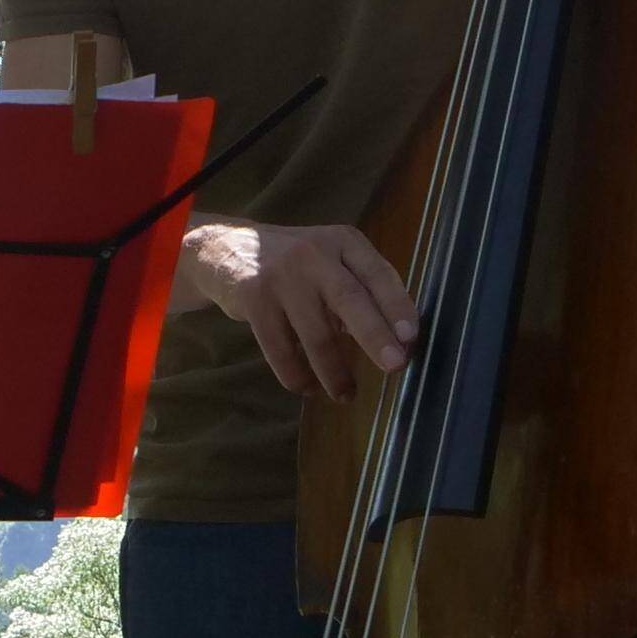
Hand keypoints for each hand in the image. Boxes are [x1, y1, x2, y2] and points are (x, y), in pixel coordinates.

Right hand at [181, 216, 416, 399]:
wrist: (226, 249)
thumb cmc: (295, 265)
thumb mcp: (331, 261)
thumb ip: (360, 291)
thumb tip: (396, 342)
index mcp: (344, 242)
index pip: (378, 274)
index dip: (397, 305)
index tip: (411, 337)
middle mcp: (315, 253)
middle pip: (350, 299)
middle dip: (375, 336)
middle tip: (395, 366)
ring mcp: (282, 276)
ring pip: (316, 334)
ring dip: (334, 372)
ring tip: (345, 395)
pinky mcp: (254, 298)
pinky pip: (280, 349)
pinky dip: (296, 375)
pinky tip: (307, 388)